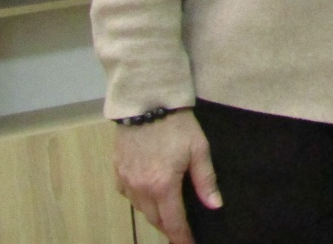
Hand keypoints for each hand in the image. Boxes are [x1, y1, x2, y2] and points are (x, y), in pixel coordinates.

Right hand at [113, 110, 221, 243]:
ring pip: (141, 209)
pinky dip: (140, 200)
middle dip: (169, 227)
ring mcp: (126, 181)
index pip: (173, 222)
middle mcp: (141, 188)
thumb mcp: (199, 149)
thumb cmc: (177, 125)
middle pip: (155, 219)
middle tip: (181, 230)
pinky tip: (149, 193)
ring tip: (168, 213)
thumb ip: (206, 180)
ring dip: (155, 214)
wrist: (146, 102)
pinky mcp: (117, 171)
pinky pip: (129, 195)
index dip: (182, 237)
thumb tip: (215, 205)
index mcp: (163, 185)